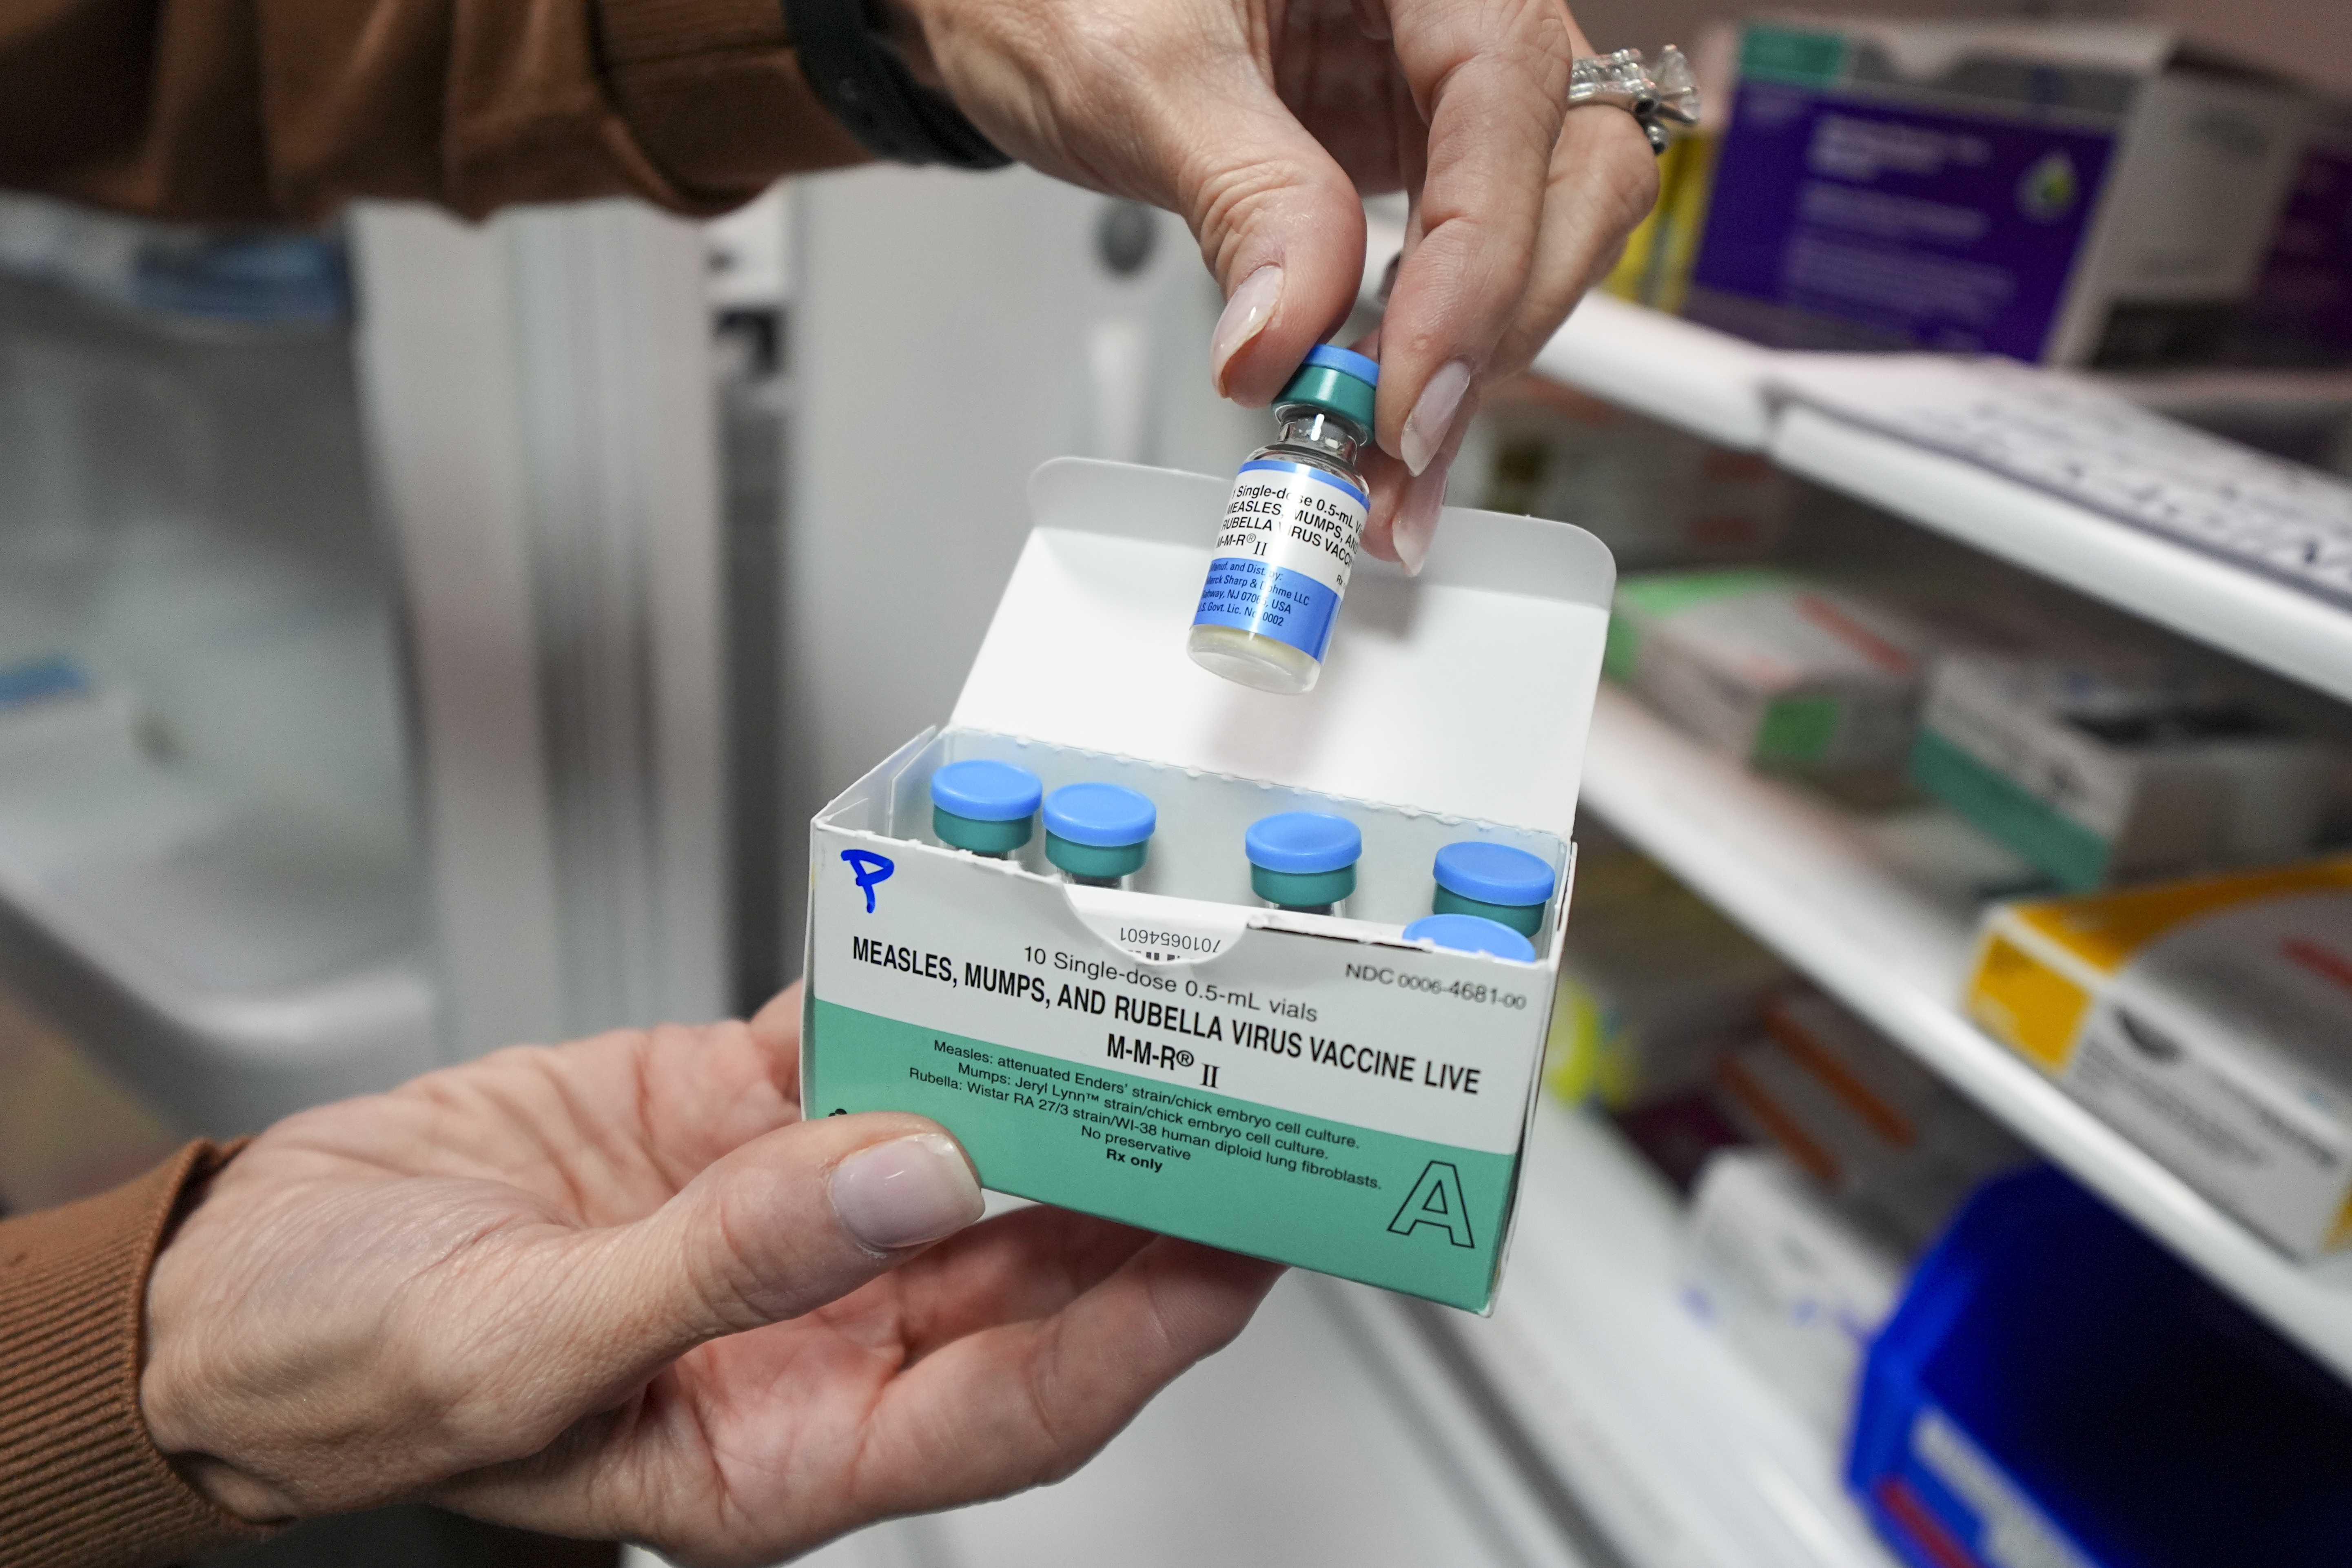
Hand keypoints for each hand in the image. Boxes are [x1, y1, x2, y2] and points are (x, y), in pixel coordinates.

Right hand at [141, 985, 1280, 1564]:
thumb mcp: (521, 1346)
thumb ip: (727, 1269)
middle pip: (1016, 1276)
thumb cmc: (341, 1376)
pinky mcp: (724, 1118)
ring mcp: (776, 1218)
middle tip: (1238, 1116)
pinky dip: (905, 998)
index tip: (1238, 1255)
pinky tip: (970, 947)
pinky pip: (846, 1052)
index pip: (1011, 1405)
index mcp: (776, 1445)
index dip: (1137, 1333)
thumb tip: (909, 1178)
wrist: (238, 1282)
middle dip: (1133, 1204)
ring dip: (1044, 1093)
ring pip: (954, 1155)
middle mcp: (808, 1335)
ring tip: (1144, 1023)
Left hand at [892, 0, 1658, 567]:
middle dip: (1500, 320)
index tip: (1408, 384)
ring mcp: (1446, 77)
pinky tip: (1386, 413)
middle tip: (1401, 442)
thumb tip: (1292, 339)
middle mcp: (1458, 0)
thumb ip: (1239, 197)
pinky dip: (1437, 343)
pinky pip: (1474, 251)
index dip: (1477, 256)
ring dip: (1479, 355)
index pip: (1505, 93)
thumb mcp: (1133, 76)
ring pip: (1545, 221)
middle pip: (1573, 161)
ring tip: (1388, 464)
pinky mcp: (1417, 148)